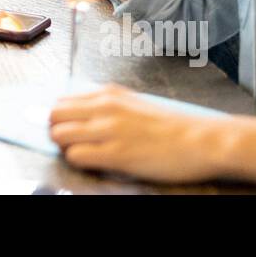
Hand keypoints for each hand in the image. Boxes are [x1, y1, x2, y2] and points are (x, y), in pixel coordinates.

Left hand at [50, 84, 225, 183]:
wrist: (200, 141)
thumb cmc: (171, 127)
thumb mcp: (134, 104)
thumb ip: (107, 106)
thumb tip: (82, 115)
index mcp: (109, 94)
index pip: (63, 101)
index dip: (61, 118)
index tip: (67, 129)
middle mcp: (105, 107)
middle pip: (55, 116)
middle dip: (57, 131)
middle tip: (72, 143)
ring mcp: (109, 130)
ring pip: (59, 134)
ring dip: (65, 147)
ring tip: (84, 154)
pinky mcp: (116, 153)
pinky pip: (76, 155)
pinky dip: (77, 161)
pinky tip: (94, 162)